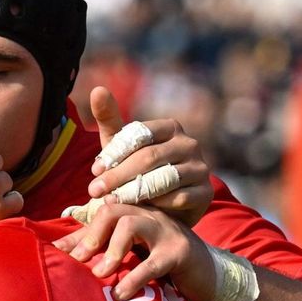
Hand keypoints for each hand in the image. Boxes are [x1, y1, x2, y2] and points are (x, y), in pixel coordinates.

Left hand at [54, 202, 216, 300]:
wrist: (210, 274)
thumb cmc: (164, 262)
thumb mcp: (132, 251)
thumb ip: (100, 246)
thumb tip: (60, 248)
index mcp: (136, 212)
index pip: (101, 214)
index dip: (79, 233)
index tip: (59, 253)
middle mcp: (149, 215)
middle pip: (114, 211)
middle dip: (92, 235)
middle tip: (79, 261)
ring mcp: (166, 230)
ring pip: (131, 225)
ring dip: (111, 250)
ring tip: (100, 275)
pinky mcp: (180, 251)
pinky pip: (153, 262)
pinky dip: (134, 278)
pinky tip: (122, 294)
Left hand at [86, 87, 211, 224]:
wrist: (164, 207)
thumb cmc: (138, 171)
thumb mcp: (121, 146)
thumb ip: (109, 119)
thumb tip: (97, 88)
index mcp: (170, 127)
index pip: (139, 135)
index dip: (114, 153)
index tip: (94, 171)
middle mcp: (189, 143)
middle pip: (150, 157)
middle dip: (119, 175)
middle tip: (95, 191)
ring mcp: (201, 167)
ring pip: (164, 179)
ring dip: (134, 192)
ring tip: (112, 202)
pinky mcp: (207, 192)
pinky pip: (179, 198)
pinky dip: (157, 206)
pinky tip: (139, 212)